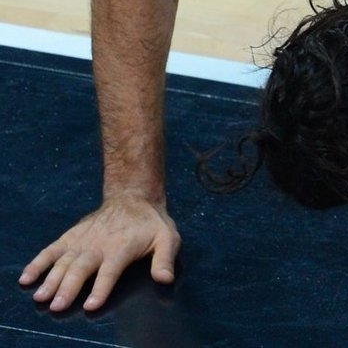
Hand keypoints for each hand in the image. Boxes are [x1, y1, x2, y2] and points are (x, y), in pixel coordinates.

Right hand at [19, 194, 179, 311]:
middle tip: (57, 305)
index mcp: (121, 248)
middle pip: (82, 268)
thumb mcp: (167, 238)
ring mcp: (82, 240)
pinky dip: (38, 263)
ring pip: (64, 261)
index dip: (101, 288)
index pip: (110, 271)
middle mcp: (98, 245)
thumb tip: (164, 278)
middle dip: (69, 287)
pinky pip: (51, 250)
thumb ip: (165, 259)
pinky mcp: (71, 237)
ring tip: (41, 297)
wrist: (133, 195)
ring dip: (51, 279)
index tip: (91, 305)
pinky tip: (26, 278)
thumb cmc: (150, 223)